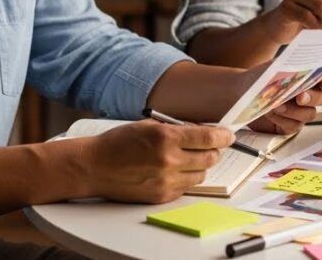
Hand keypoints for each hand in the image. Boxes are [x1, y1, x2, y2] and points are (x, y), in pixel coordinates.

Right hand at [85, 120, 231, 203]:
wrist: (93, 166)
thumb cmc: (118, 143)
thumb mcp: (149, 125)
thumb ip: (177, 129)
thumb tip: (201, 132)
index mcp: (166, 137)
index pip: (208, 138)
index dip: (223, 136)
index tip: (228, 135)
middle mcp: (169, 160)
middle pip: (210, 158)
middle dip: (214, 151)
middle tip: (210, 146)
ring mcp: (165, 180)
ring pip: (201, 175)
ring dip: (200, 166)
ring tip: (189, 159)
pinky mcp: (161, 196)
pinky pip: (186, 187)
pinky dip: (186, 179)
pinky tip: (175, 171)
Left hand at [249, 73, 321, 133]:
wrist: (241, 93)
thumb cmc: (258, 79)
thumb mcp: (274, 68)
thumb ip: (291, 67)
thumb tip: (303, 66)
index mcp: (306, 78)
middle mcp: (306, 95)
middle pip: (320, 99)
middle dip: (312, 97)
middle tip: (300, 96)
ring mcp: (299, 111)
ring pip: (309, 114)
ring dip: (294, 110)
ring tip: (278, 105)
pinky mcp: (289, 125)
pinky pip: (294, 126)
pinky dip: (283, 120)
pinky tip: (273, 114)